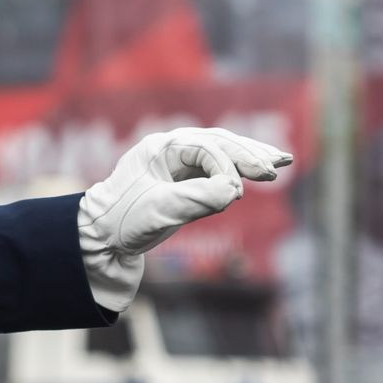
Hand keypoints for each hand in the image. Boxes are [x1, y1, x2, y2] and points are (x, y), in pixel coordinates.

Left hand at [78, 128, 290, 310]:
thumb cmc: (123, 221)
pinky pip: (218, 169)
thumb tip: (233, 191)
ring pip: (222, 152)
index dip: (225, 167)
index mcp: (160, 148)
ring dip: (250, 157)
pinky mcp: (185, 180)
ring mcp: (178, 163)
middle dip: (248, 154)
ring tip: (282, 161)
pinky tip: (262, 173)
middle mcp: (171, 149)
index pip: (205, 148)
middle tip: (274, 168)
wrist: (101, 239)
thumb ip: (196, 199)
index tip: (234, 194)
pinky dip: (240, 170)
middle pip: (219, 142)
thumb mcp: (158, 212)